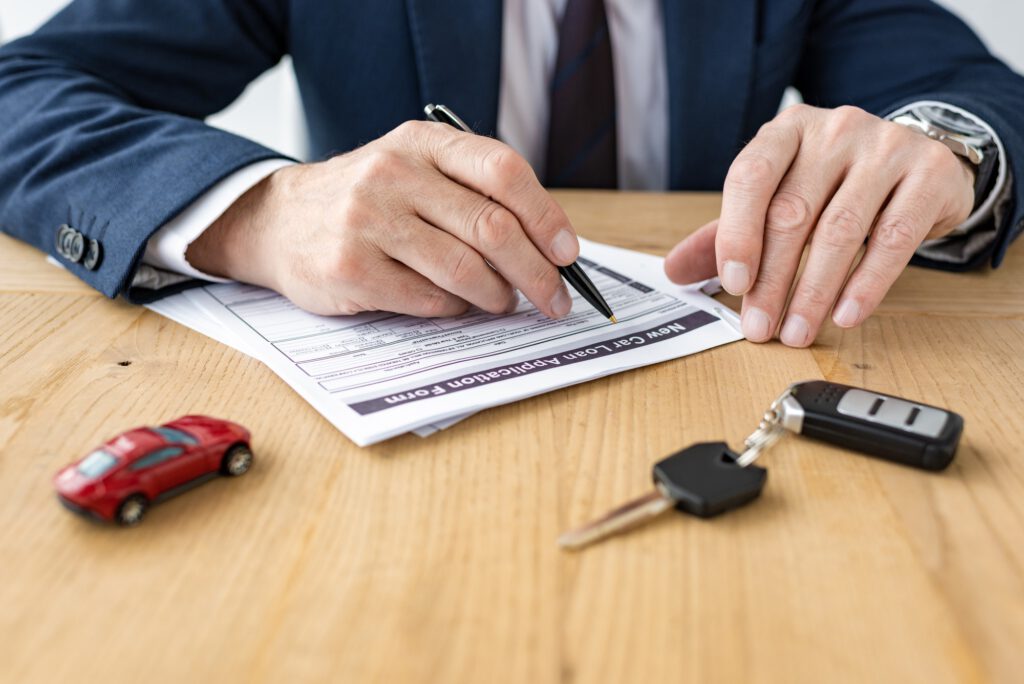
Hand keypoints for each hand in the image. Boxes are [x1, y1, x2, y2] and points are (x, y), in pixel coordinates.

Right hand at [186, 121, 579, 317]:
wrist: (279, 221)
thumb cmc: (368, 200)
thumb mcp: (415, 169)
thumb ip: (473, 192)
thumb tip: (547, 247)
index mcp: (422, 142)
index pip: (503, 170)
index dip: (546, 216)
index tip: (567, 253)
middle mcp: (393, 173)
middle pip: (493, 228)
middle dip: (537, 273)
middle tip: (555, 299)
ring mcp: (367, 221)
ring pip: (465, 270)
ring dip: (497, 296)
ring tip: (501, 302)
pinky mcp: (349, 268)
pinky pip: (429, 299)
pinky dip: (454, 309)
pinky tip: (454, 304)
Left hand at [664, 104, 974, 346]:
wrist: (918, 161)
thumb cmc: (834, 182)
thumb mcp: (778, 197)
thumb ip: (726, 233)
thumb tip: (674, 272)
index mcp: (786, 131)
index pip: (751, 176)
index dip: (738, 233)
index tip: (733, 284)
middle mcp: (835, 129)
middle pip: (793, 212)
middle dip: (772, 279)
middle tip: (760, 327)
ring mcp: (885, 147)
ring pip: (841, 230)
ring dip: (814, 291)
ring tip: (797, 332)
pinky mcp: (928, 174)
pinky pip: (894, 238)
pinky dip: (867, 283)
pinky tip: (846, 314)